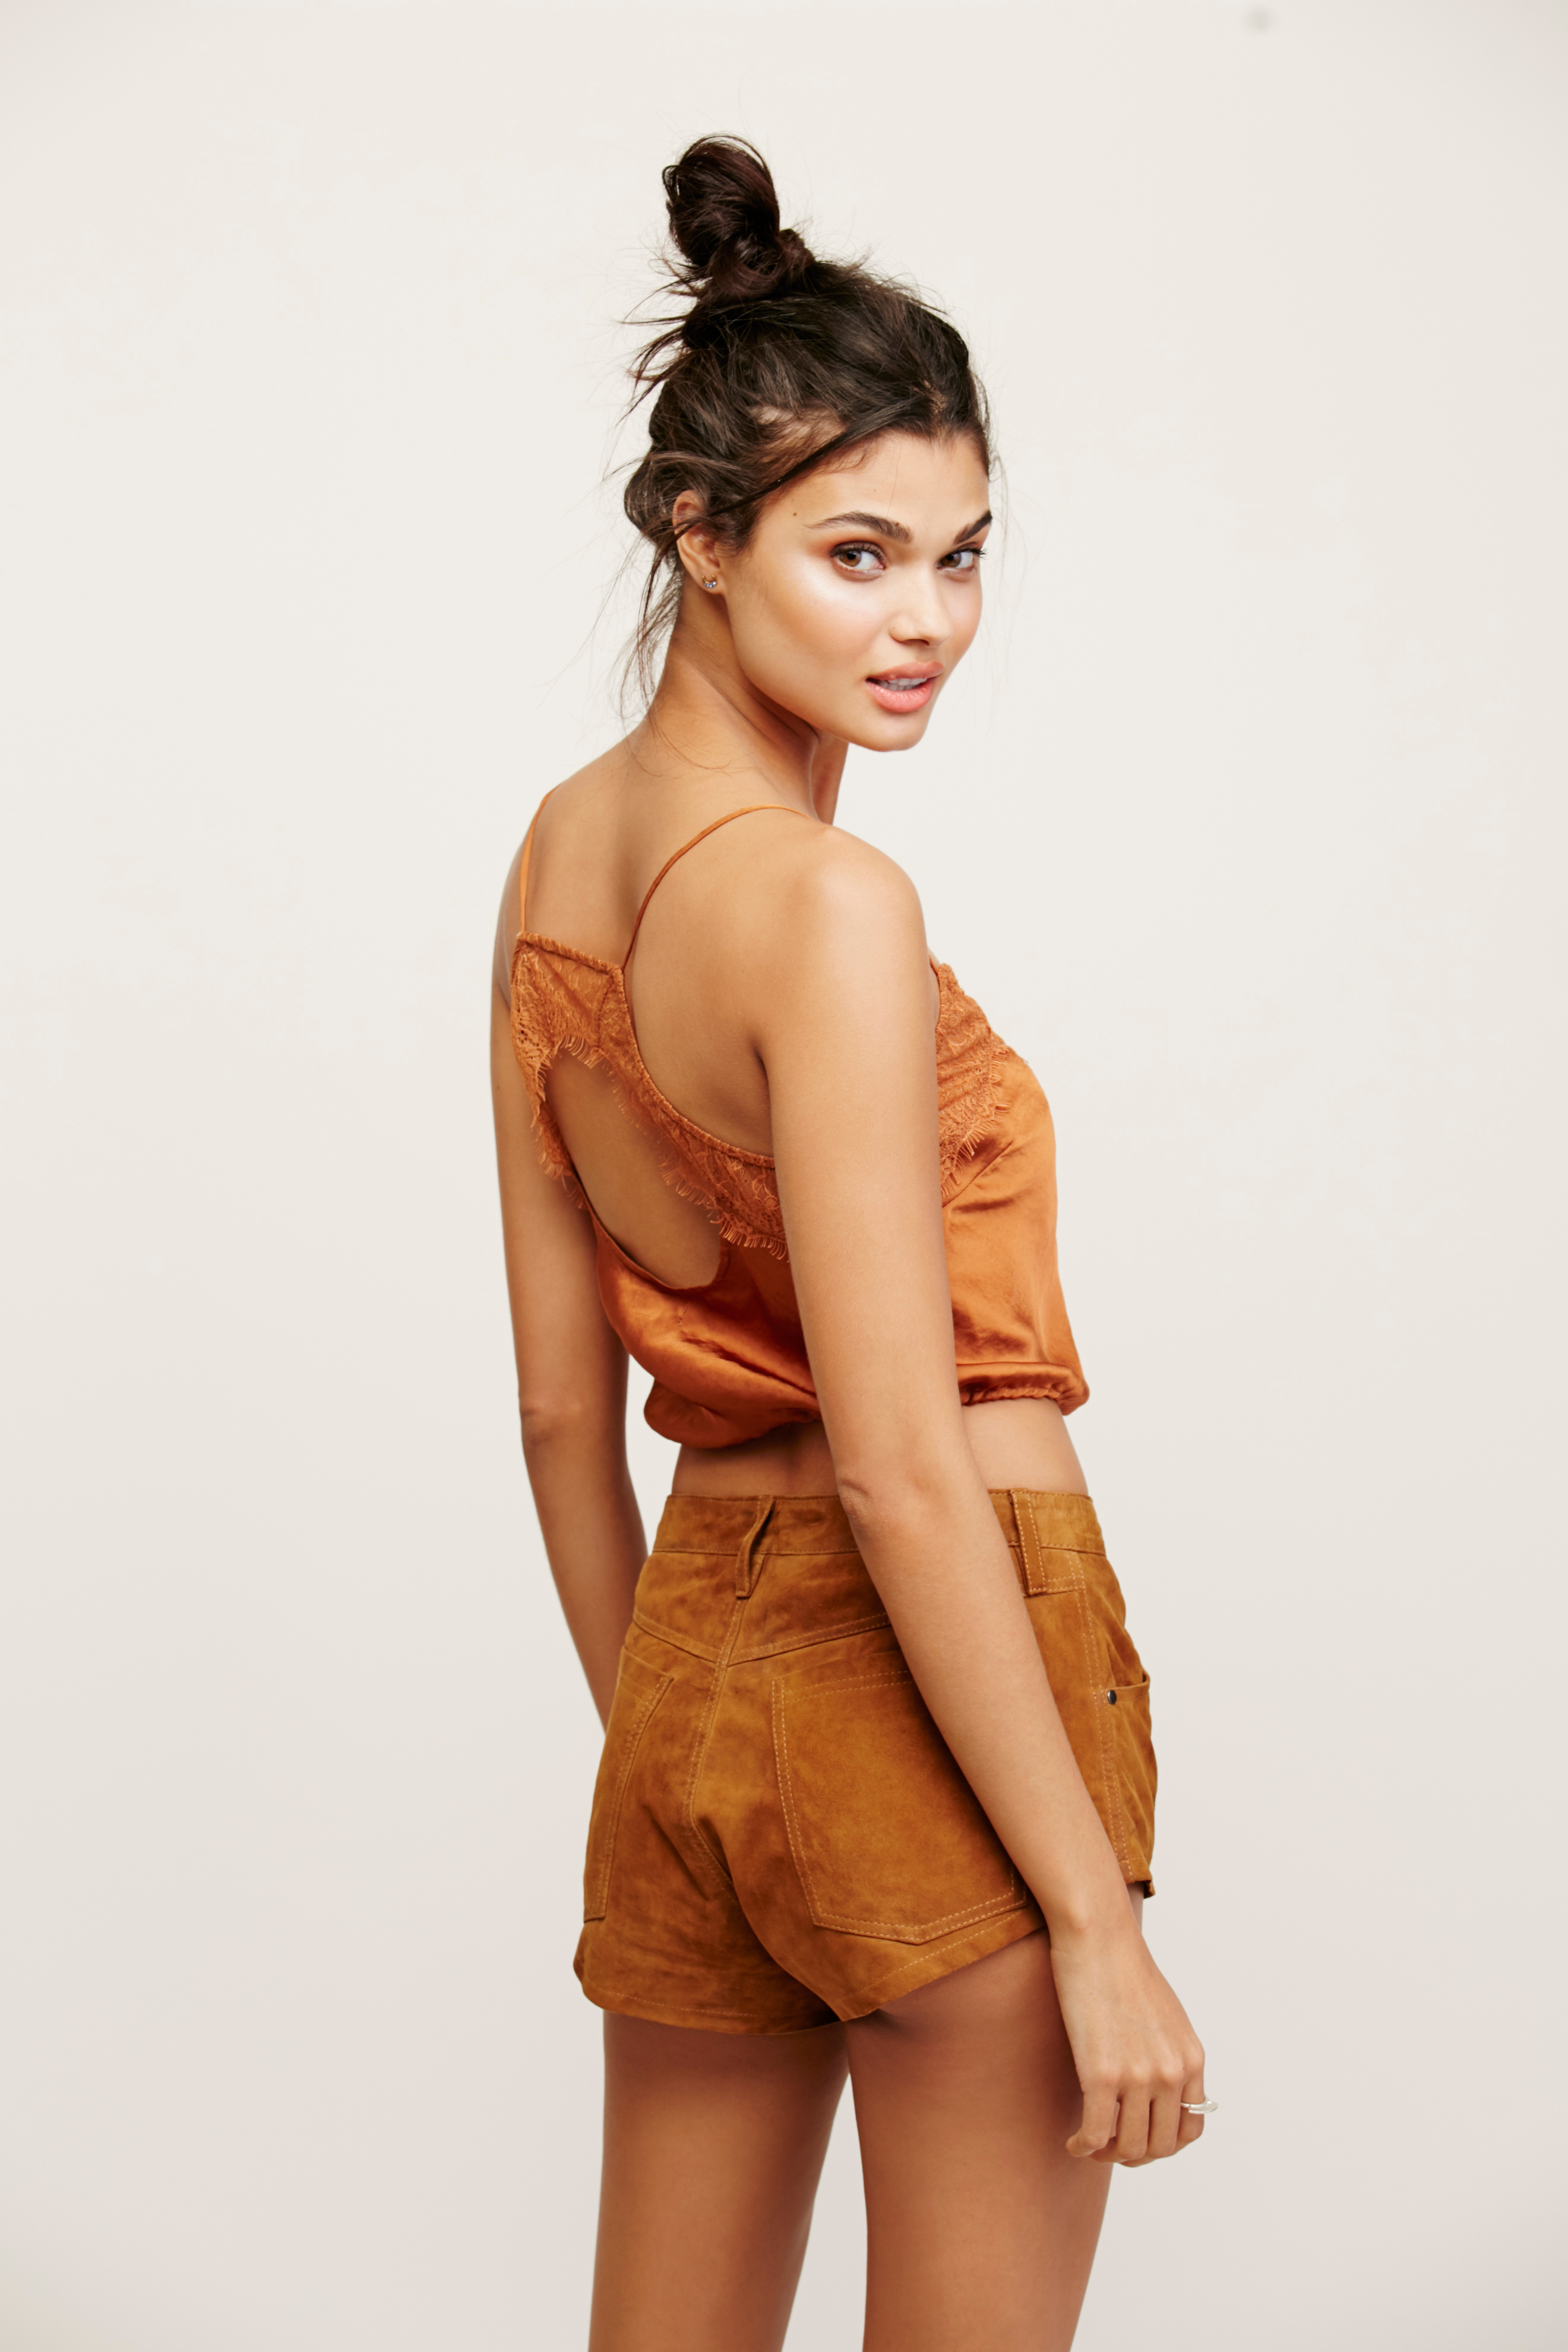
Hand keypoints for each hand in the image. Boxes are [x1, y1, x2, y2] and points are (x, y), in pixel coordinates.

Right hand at [1049, 1909, 1207, 2165]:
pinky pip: (1095, 2133)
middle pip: (1161, 2146)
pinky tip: (1073, 2144)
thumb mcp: (1168, 2016)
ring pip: (1130, 2147)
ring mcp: (1138, 2076)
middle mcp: (1172, 2072)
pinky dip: (1083, 2147)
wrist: (1098, 1937)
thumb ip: (1171, 2055)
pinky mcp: (1102, 2074)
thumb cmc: (1125, 1969)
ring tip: (1090, 2144)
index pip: (1191, 2129)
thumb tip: (1161, 2093)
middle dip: (1135, 2156)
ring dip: (1108, 2155)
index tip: (1141, 2140)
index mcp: (1191, 2059)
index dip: (1165, 2146)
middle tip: (1110, 2148)